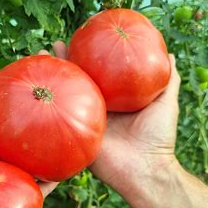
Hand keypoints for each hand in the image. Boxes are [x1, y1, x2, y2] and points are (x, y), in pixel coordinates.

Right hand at [43, 41, 180, 198]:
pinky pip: (59, 117)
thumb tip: (170, 55)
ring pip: (65, 93)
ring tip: (41, 56)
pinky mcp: (75, 134)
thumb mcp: (167, 103)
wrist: (146, 169)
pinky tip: (37, 85)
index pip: (100, 71)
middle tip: (57, 44)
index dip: (90, 55)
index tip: (84, 37)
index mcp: (115, 98)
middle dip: (66, 61)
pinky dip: (46, 102)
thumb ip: (168, 80)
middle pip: (79, 78)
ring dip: (52, 75)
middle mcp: (97, 107)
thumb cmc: (159, 137)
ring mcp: (84, 120)